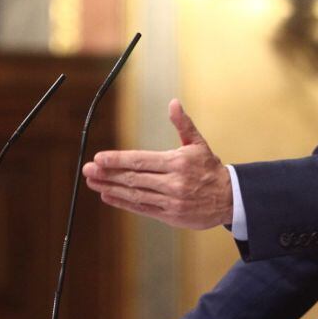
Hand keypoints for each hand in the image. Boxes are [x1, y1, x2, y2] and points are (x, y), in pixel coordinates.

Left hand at [83, 99, 232, 229]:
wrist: (230, 198)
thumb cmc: (210, 168)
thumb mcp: (199, 144)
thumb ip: (183, 124)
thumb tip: (174, 103)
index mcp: (177, 162)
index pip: (140, 160)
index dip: (118, 159)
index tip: (99, 158)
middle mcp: (173, 182)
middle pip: (133, 178)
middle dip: (107, 174)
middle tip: (87, 169)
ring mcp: (170, 201)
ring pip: (134, 194)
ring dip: (110, 188)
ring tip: (93, 182)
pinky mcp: (170, 215)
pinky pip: (142, 208)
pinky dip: (123, 202)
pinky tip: (108, 196)